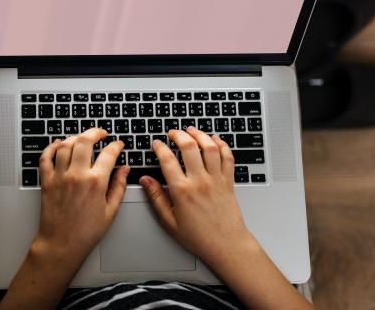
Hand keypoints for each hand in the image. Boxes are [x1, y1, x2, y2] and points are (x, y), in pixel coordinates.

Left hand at [35, 128, 128, 266]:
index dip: (116, 145)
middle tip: (101, 133)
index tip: (118, 145)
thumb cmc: (85, 232)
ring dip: (75, 138)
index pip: (109, 153)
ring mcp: (59, 176)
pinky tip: (59, 144)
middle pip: (85, 140)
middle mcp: (76, 175)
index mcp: (95, 182)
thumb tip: (125, 169)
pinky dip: (51, 147)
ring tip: (83, 139)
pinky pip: (45, 157)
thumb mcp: (111, 210)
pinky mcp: (47, 181)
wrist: (61, 244)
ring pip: (65, 145)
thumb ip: (119, 186)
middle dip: (95, 132)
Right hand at [139, 126, 252, 264]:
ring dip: (200, 134)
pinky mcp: (228, 181)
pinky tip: (214, 140)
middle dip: (179, 135)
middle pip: (189, 147)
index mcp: (182, 191)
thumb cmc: (199, 237)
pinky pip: (227, 156)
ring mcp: (216, 180)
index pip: (167, 160)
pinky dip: (221, 144)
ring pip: (209, 147)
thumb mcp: (169, 221)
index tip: (157, 143)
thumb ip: (156, 197)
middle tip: (173, 133)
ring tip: (191, 130)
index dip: (160, 147)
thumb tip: (146, 180)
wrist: (226, 245)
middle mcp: (200, 182)